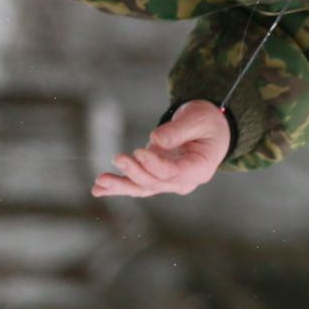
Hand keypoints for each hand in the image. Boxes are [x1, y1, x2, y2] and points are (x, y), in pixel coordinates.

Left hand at [93, 100, 230, 198]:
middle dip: (135, 172)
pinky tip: (98, 189)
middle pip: (156, 182)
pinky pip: (137, 185)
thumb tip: (156, 139)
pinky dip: (118, 186)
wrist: (210, 129)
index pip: (174, 172)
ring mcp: (169, 182)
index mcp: (200, 168)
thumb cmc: (206, 122)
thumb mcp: (197, 119)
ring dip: (121, 186)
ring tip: (100, 182)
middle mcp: (184, 181)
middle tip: (117, 157)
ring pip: (143, 188)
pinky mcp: (156, 177)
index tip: (138, 151)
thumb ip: (178, 130)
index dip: (155, 164)